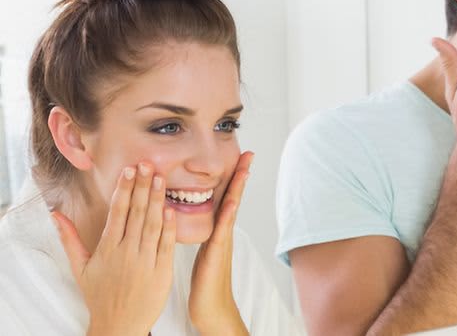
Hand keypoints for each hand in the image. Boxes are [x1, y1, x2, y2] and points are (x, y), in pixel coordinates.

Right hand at [52, 163, 174, 335]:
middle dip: (142, 186)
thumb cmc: (100, 295)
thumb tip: (56, 215)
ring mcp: (145, 260)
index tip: (129, 170)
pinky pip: (166, 244)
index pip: (117, 212)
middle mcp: (126, 252)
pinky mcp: (162, 270)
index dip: (124, 189)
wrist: (119, 324)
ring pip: (153, 224)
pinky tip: (171, 209)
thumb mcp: (81, 268)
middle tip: (147, 164)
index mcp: (107, 248)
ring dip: (157, 199)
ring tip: (160, 178)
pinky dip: (169, 226)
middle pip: (136, 213)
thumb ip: (70, 239)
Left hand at [189, 151, 251, 335]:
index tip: (240, 157)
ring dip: (238, 188)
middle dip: (241, 174)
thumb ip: (207, 234)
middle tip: (249, 153)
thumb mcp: (205, 252)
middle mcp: (224, 232)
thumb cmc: (206, 283)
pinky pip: (222, 230)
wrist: (212, 308)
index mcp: (218, 230)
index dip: (232, 177)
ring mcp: (223, 242)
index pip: (225, 197)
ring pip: (231, 209)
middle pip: (234, 197)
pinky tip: (231, 201)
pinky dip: (228, 214)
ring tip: (244, 167)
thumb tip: (201, 220)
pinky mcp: (217, 254)